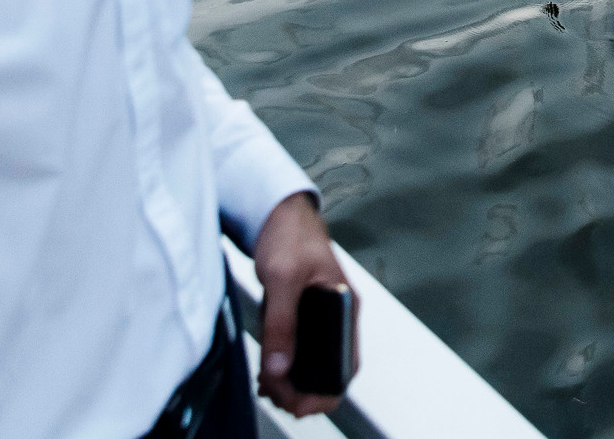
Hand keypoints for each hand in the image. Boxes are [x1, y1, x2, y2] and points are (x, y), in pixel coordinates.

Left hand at [254, 190, 352, 418]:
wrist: (277, 212)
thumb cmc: (290, 234)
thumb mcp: (284, 278)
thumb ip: (282, 322)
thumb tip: (279, 366)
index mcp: (345, 306)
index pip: (346, 364)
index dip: (324, 390)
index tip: (297, 402)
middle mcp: (337, 316)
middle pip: (328, 370)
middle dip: (301, 390)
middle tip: (274, 393)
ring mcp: (319, 317)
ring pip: (311, 364)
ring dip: (290, 382)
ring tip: (267, 386)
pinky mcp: (301, 316)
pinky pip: (297, 351)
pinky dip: (283, 367)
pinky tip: (267, 372)